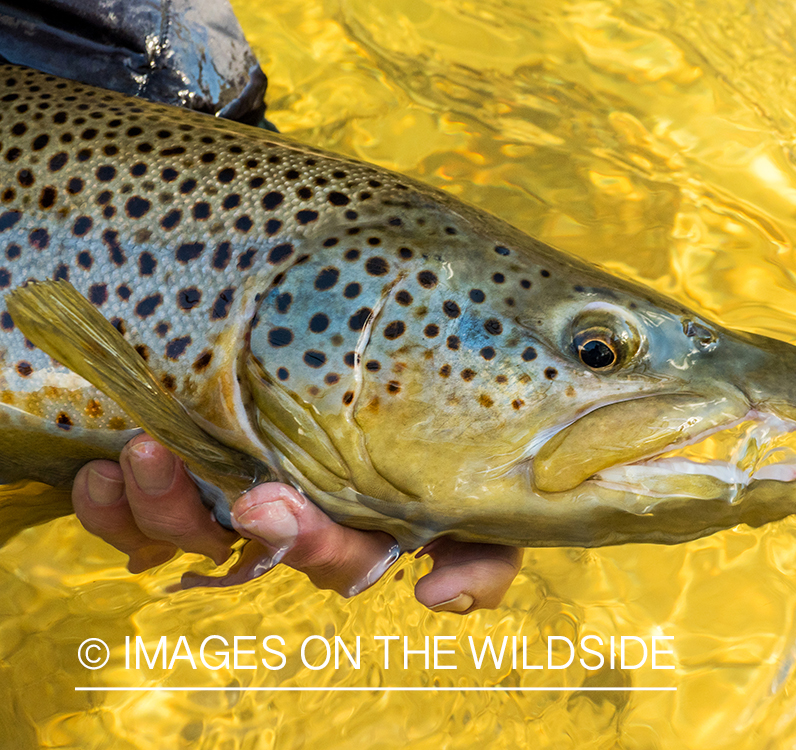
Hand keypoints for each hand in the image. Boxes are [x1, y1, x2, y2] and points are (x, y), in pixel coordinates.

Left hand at [70, 434, 522, 612]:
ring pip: (188, 533)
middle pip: (256, 548)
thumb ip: (483, 550)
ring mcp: (236, 503)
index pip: (341, 555)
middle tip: (214, 485)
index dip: (308, 541)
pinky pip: (135, 515)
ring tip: (142, 453)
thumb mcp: (483, 492)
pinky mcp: (187, 482)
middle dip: (225, 521)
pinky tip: (102, 473)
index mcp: (362, 525)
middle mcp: (295, 521)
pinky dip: (110, 505)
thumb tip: (433, 597)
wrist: (399, 354)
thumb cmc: (440, 424)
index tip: (272, 504)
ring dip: (156, 506)